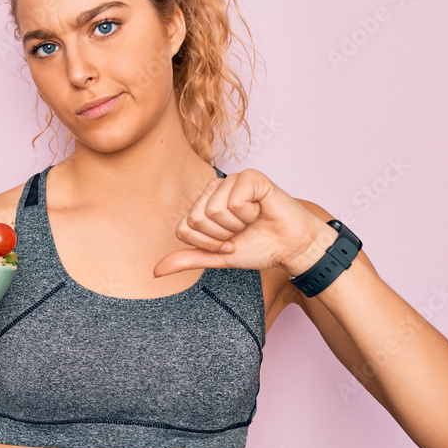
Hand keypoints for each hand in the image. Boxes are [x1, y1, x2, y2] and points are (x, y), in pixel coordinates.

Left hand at [152, 168, 328, 277]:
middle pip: (196, 218)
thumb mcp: (218, 257)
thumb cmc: (259, 248)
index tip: (228, 243)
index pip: (184, 228)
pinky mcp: (251, 176)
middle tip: (241, 233)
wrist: (291, 248)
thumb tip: (155, 271)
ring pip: (214, 210)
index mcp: (203, 204)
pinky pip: (234, 201)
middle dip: (221, 235)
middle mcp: (215, 189)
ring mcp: (232, 180)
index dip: (207, 244)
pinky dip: (249, 214)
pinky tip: (260, 211)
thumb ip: (189, 258)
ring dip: (237, 226)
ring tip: (252, 222)